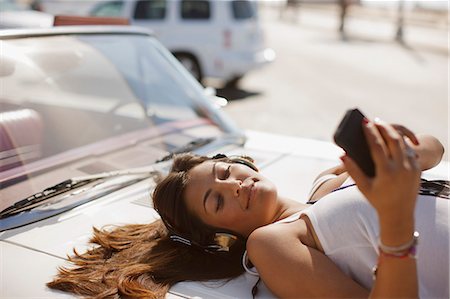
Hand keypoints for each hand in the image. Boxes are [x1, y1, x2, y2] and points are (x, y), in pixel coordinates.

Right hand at [341, 119, 420, 244]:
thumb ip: (352, 170)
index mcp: (386, 172)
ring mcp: (411, 168)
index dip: (370, 132)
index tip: (364, 122)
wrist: (399, 213)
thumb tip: (342, 155)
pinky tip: (393, 138)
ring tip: (382, 127)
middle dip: (383, 127)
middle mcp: (401, 168)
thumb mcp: (363, 187)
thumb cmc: (377, 200)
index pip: (377, 146)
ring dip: (393, 132)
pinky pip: (410, 150)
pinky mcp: (417, 169)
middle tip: (374, 121)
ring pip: (403, 143)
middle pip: (393, 139)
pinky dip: (401, 142)